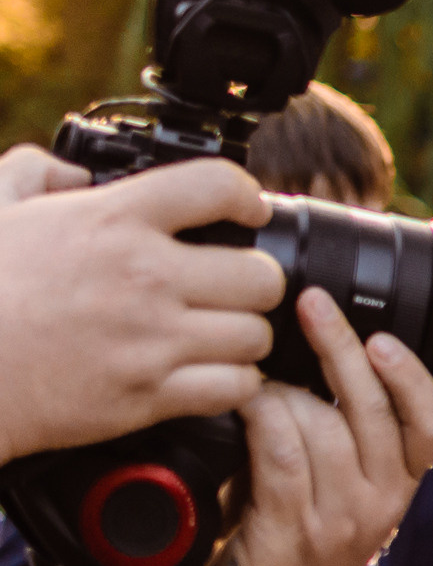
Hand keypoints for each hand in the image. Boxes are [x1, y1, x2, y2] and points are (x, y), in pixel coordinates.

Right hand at [0, 157, 281, 464]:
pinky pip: (236, 387)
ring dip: (244, 337)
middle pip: (262, 276)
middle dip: (256, 281)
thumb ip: (37, 174)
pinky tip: (210, 374)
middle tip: (235, 289)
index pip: (217, 186)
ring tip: (219, 335)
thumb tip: (73, 171)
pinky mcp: (150, 394)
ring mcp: (151, 339)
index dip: (248, 196)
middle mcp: (143, 275)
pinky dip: (232, 384)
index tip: (252, 211)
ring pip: (256, 336)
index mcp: (112, 220)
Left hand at [174, 286, 432, 565]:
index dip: (414, 378)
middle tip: (310, 303)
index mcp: (397, 493)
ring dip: (278, 391)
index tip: (386, 337)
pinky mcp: (293, 533)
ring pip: (320, 423)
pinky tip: (239, 407)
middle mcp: (380, 507)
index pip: (432, 427)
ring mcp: (340, 523)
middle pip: (376, 409)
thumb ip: (341, 440)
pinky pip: (280, 451)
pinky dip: (257, 417)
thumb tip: (320, 361)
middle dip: (341, 347)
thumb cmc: (278, 550)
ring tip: (250, 387)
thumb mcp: (330, 496)